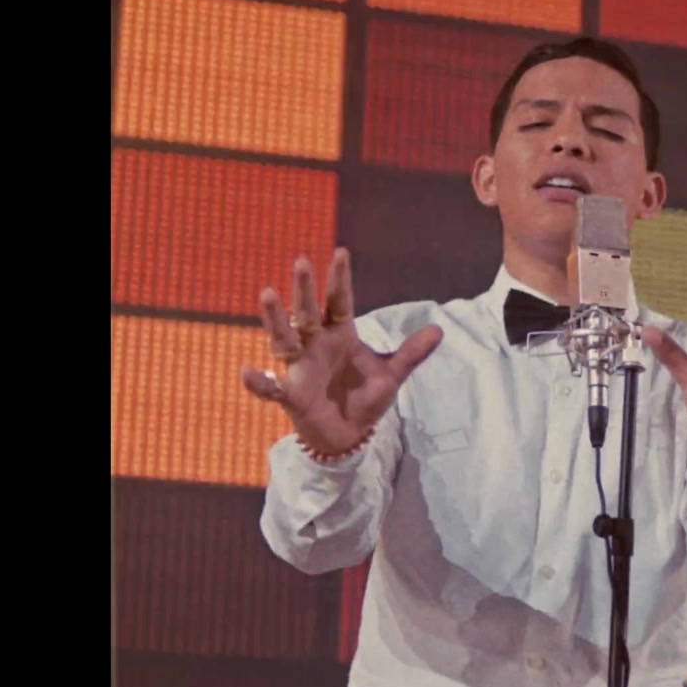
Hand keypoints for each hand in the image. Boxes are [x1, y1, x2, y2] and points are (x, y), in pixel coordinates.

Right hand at [240, 248, 442, 454]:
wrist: (348, 434)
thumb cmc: (365, 398)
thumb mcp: (391, 375)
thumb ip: (411, 353)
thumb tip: (440, 330)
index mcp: (340, 335)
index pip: (340, 301)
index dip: (340, 279)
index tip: (340, 251)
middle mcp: (316, 345)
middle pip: (308, 312)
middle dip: (305, 289)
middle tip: (301, 261)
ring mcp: (300, 368)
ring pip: (283, 338)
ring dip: (275, 318)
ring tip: (267, 293)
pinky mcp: (290, 395)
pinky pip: (271, 388)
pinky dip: (259, 382)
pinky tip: (247, 372)